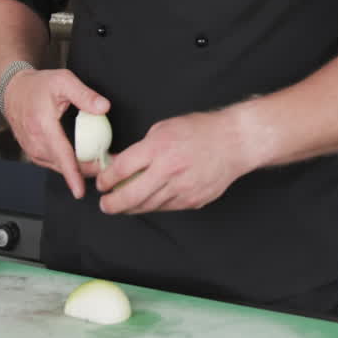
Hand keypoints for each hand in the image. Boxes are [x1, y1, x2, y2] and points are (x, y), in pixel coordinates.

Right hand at [2, 68, 108, 198]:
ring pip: (58, 166)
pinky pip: (53, 163)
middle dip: (86, 170)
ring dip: (79, 169)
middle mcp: (34, 141)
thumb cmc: (38, 85)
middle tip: (110, 167)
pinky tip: (83, 161)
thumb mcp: (63, 80)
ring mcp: (32, 149)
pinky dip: (68, 165)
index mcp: (42, 125)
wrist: (13, 89)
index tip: (80, 190)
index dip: (72, 174)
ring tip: (100, 163)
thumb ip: (84, 94)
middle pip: (63, 164)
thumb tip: (104, 107)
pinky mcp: (33, 153)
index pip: (60, 154)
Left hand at [95, 110, 255, 214]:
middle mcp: (169, 170)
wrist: (234, 142)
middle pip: (130, 195)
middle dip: (112, 204)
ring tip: (121, 206)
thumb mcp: (164, 128)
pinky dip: (152, 206)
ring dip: (130, 208)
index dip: (106, 179)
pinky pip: (165, 208)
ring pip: (147, 206)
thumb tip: (118, 163)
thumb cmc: (200, 131)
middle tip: (105, 204)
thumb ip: (141, 148)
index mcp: (159, 147)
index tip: (102, 182)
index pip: (122, 169)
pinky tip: (146, 202)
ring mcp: (182, 188)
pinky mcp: (192, 200)